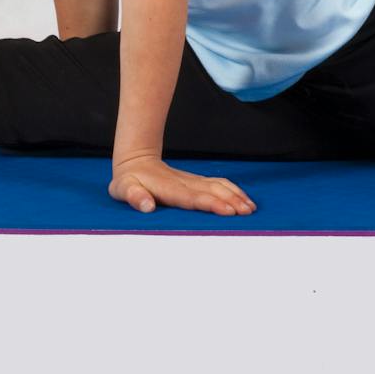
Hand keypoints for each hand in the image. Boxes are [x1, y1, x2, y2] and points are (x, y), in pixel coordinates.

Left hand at [109, 154, 256, 215]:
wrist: (136, 161)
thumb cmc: (129, 181)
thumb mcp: (124, 189)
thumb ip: (135, 197)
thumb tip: (147, 207)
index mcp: (169, 189)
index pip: (193, 198)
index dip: (211, 204)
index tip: (228, 210)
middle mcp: (185, 184)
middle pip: (212, 191)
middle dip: (231, 201)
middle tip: (248, 213)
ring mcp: (192, 181)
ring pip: (219, 186)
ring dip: (235, 196)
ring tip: (250, 208)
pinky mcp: (196, 181)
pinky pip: (219, 184)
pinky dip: (234, 191)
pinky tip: (244, 199)